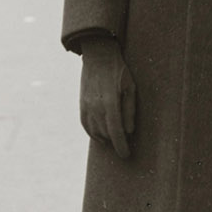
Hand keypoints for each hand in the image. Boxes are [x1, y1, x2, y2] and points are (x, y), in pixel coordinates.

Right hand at [79, 36, 136, 158]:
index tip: (126, 155)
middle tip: (124, 145)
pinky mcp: (81, 104)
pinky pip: (86, 125)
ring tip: (114, 140)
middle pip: (105, 134)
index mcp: (110, 102)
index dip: (121, 146)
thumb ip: (130, 110)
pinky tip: (101, 135)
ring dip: (105, 139)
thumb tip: (129, 131)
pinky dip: (93, 133)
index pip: (115, 132)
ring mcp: (86, 106)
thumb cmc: (119, 70)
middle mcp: (96, 106)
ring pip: (95, 132)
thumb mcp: (130, 87)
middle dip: (115, 142)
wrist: (98, 56)